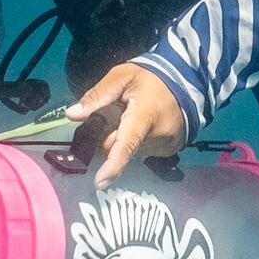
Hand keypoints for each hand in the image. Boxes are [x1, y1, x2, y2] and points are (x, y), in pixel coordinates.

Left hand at [65, 60, 192, 189]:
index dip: (113, 164)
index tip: (100, 182)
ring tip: (133, 116)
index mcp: (144, 114)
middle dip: (108, 136)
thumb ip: (97, 96)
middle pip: (118, 148)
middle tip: (113, 114)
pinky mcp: (168, 150)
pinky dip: (136, 141)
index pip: (127, 142)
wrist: (186, 82)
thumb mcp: (121, 76)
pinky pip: (141, 151)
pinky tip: (143, 125)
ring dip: (123, 138)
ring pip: (129, 151)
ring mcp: (164, 145)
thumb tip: (72, 115)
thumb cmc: (150, 79)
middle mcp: (157, 134)